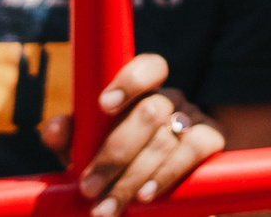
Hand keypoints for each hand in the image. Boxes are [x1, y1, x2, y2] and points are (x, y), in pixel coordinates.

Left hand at [37, 55, 221, 216]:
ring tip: (107, 207)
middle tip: (89, 187)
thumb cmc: (116, 170)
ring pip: (166, 138)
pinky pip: (194, 150)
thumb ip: (71, 141)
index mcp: (142, 94)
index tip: (103, 106)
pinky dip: (166, 173)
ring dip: (131, 176)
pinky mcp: (215, 141)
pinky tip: (145, 195)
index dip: (129, 81)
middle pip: (150, 111)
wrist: (164, 200)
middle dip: (115, 153)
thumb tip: (56, 128)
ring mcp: (195, 118)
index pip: (148, 68)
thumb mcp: (89, 156)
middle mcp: (171, 100)